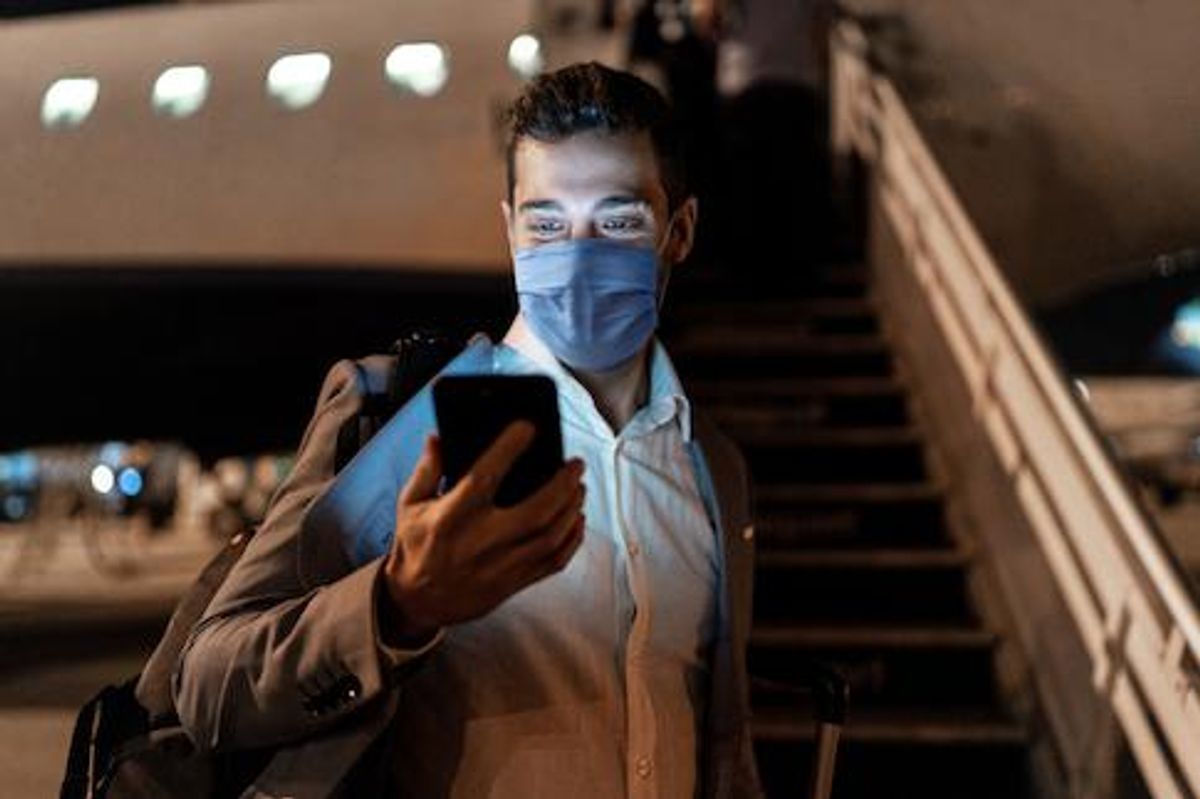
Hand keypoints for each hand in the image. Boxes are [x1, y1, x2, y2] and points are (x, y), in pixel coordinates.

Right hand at [380, 421, 585, 642]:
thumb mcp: (410, 505)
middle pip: (535, 511)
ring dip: (572, 509)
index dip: (508, 449)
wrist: (417, 602)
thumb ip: (427, 470)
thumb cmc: (415, 547)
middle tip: (575, 464)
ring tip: (579, 487)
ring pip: (550, 537)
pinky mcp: (513, 583)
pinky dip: (572, 540)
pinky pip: (553, 562)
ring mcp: (500, 567)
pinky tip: (577, 521)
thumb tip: (438, 438)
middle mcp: (480, 542)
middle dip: (562, 484)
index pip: (485, 477)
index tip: (527, 427)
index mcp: (452, 517)